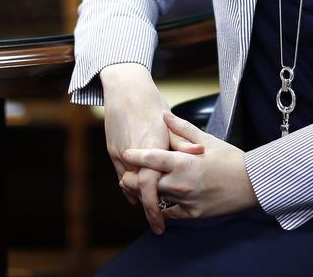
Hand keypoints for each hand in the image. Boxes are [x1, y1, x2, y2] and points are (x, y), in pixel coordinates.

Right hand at [99, 64, 201, 233]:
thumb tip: (200, 153)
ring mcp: (119, 152)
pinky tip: (136, 195)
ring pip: (128, 185)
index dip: (154, 208)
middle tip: (158, 223)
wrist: (125, 88)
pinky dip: (128, 186)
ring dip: (139, 197)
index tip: (160, 224)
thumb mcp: (170, 122)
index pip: (150, 187)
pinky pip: (120, 174)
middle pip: (137, 191)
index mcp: (151, 147)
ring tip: (152, 211)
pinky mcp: (112, 149)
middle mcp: (132, 153)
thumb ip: (183, 141)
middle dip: (147, 208)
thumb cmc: (150, 103)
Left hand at [122, 110, 258, 222]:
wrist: (252, 183)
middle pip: (147, 183)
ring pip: (157, 199)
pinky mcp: (193, 214)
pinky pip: (171, 213)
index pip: (150, 159)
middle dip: (133, 180)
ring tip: (139, 189)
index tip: (126, 154)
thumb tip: (164, 115)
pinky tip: (159, 203)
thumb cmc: (230, 158)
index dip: (135, 156)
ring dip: (146, 194)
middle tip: (126, 177)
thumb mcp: (207, 140)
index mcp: (183, 162)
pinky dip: (163, 208)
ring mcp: (186, 200)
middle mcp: (181, 183)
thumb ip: (182, 128)